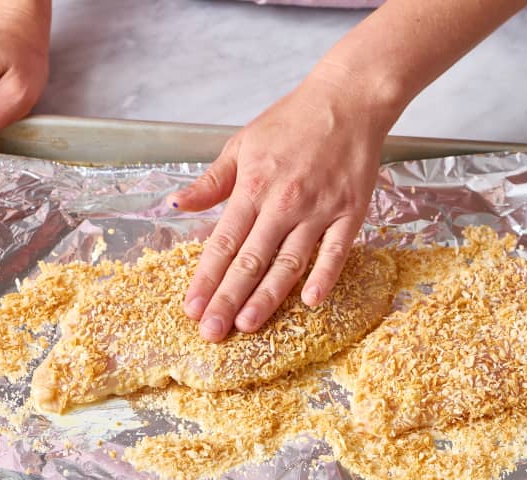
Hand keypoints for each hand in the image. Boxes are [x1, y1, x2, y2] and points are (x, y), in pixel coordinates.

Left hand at [169, 71, 396, 341]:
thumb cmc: (291, 122)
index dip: (206, 278)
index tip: (191, 308)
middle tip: (212, 332)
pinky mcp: (350, 213)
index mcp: (252, 187)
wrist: (347, 101)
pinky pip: (336, 250)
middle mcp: (283, 203)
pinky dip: (325, 276)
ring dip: (268, 296)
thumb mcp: (241, 144)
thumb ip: (211, 182)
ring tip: (248, 324)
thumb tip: (176, 205)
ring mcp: (319, 210)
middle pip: (251, 261)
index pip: (223, 243)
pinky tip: (311, 302)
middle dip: (228, 299)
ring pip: (289, 262)